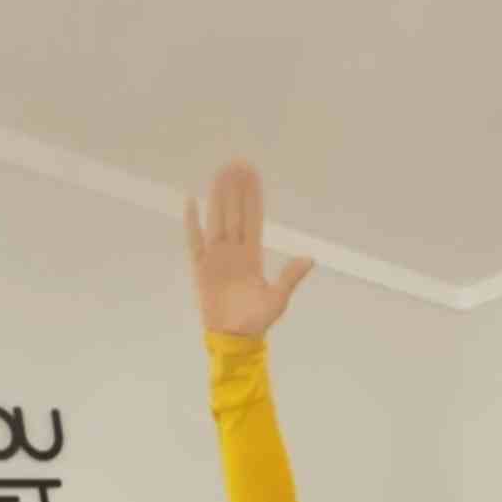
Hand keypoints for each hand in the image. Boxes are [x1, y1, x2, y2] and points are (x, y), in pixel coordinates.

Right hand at [185, 161, 313, 337]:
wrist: (234, 338)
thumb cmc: (257, 321)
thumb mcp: (278, 298)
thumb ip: (290, 276)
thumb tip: (310, 258)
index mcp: (252, 256)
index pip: (252, 219)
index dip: (252, 198)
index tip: (252, 176)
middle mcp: (234, 252)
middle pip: (234, 214)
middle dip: (235, 190)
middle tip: (236, 164)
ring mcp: (216, 258)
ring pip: (217, 221)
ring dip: (217, 198)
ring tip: (219, 174)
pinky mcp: (201, 269)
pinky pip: (195, 242)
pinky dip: (192, 224)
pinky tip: (191, 203)